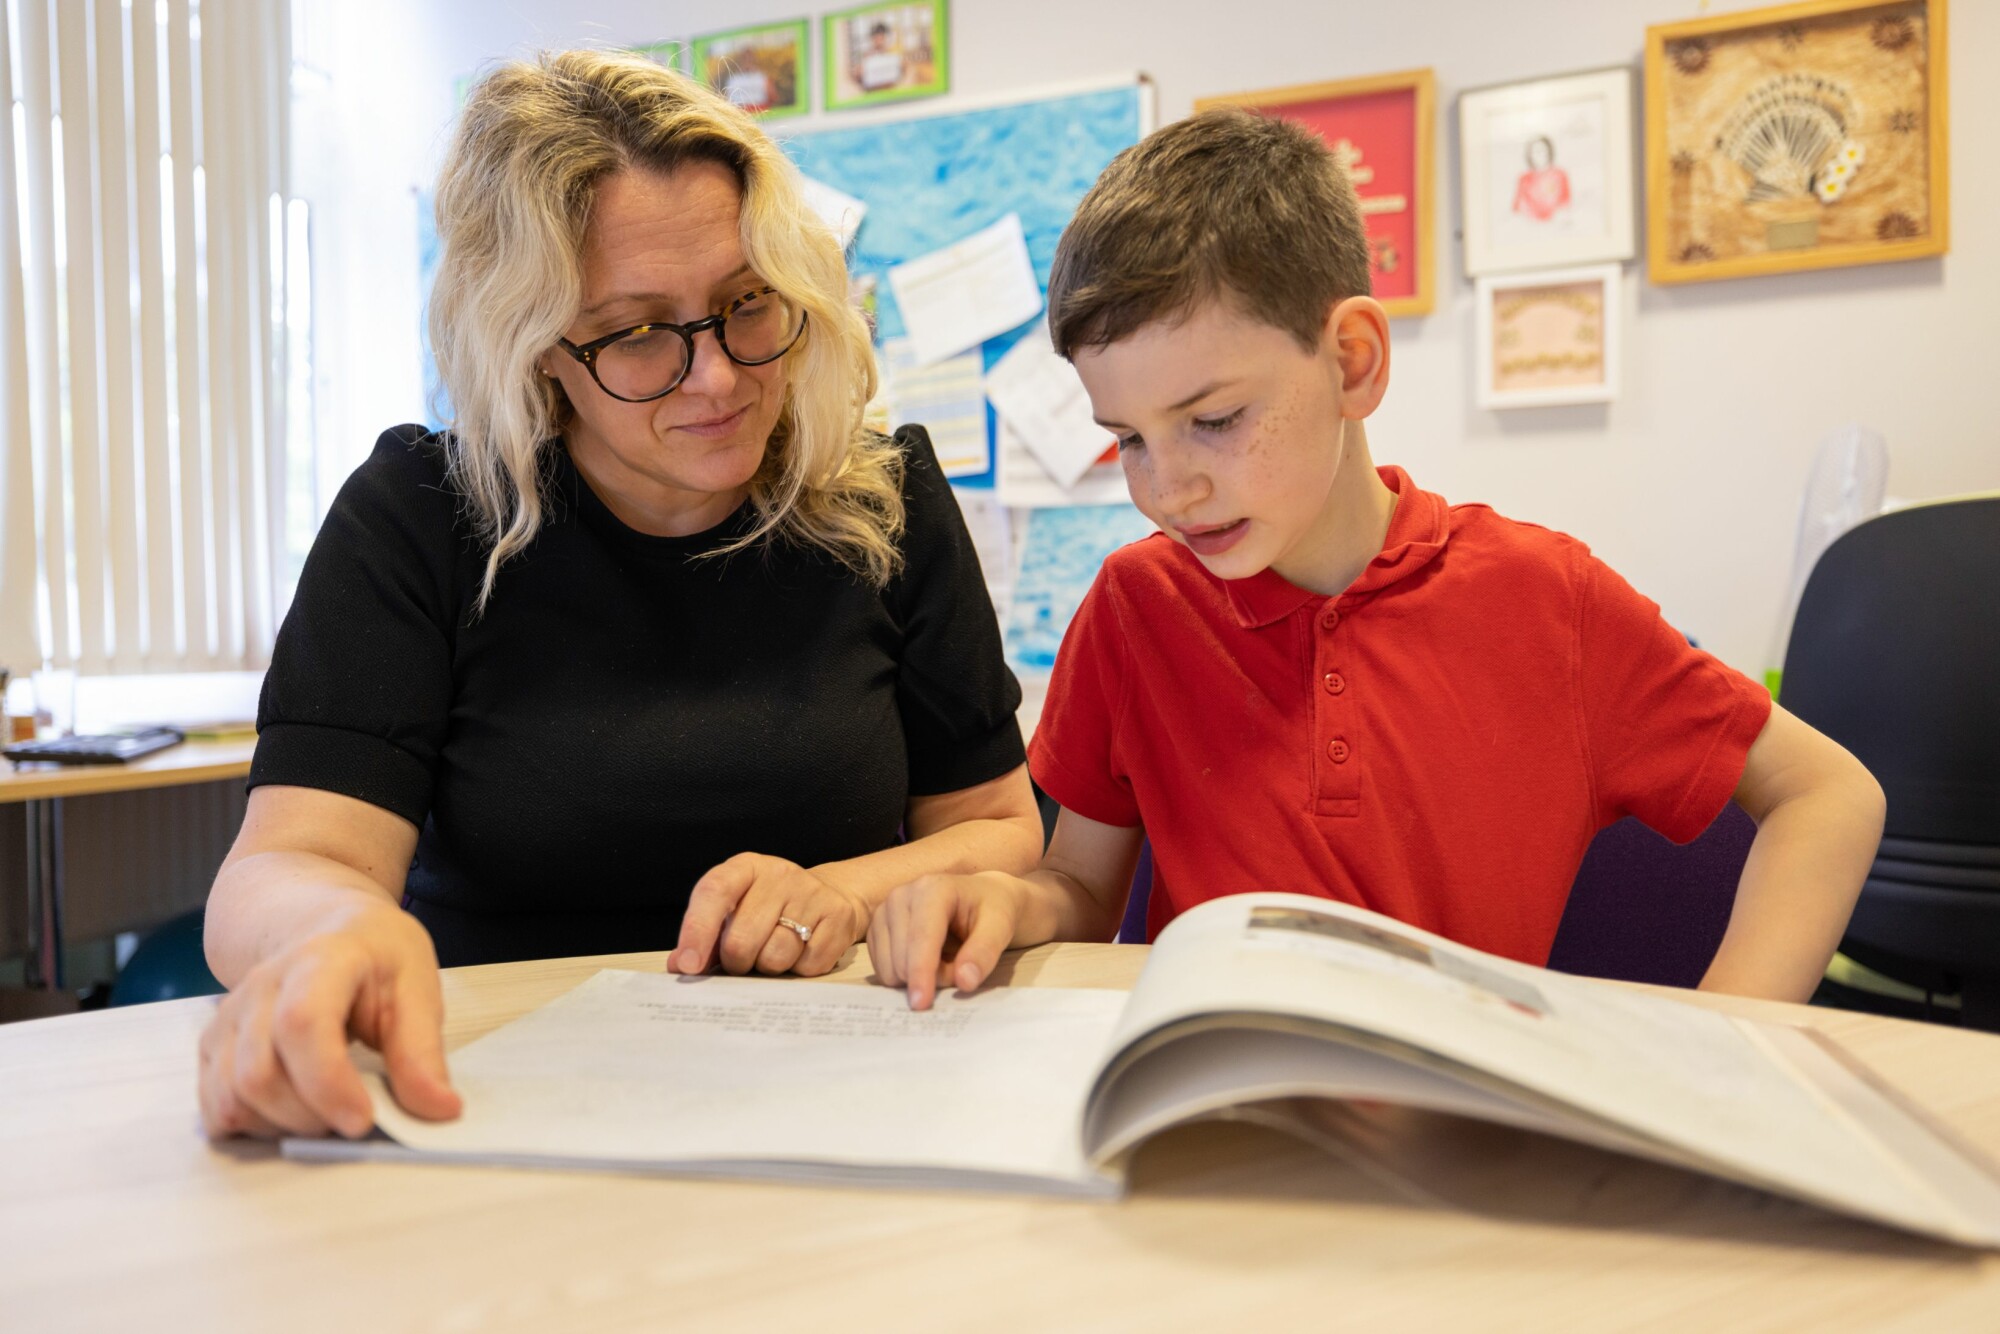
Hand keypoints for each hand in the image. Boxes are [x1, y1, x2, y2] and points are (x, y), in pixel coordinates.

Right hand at [197, 909, 461, 1139]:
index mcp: (320, 961)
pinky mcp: (212, 1047)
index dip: (327, 1083)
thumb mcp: (416, 985)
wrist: (321, 928)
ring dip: (282, 1126)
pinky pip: (215, 1106)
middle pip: (258, 1073)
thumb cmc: (374, 957)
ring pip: (231, 1097)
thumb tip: (441, 1110)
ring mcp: (228, 1018)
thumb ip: (423, 1052)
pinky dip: (253, 1127)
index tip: (363, 1120)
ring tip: (328, 1114)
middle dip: (310, 1117)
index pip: (301, 1023)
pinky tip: (292, 1113)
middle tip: (356, 1119)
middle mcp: (260, 988)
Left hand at [669, 853, 869, 977]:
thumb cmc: (769, 909)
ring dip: (769, 967)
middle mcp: (779, 874)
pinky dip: (799, 969)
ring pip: (775, 958)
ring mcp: (812, 893)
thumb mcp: (735, 910)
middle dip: (737, 963)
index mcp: (745, 867)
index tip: (688, 966)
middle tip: (744, 959)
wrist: (829, 896)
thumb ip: (705, 937)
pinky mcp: (838, 916)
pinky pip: (807, 965)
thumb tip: (681, 966)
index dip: (697, 931)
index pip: (714, 892)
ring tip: (775, 950)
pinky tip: (801, 951)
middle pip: (741, 940)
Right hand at [868, 871, 1029, 1009]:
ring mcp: (884, 911)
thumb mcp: (1001, 927)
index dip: (920, 972)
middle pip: (902, 957)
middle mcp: (901, 895)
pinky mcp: (876, 928)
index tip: (922, 1003)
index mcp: (933, 889)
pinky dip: (904, 976)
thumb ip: (985, 953)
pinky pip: (882, 969)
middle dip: (930, 977)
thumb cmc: (991, 910)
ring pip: (888, 967)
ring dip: (916, 978)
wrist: (979, 897)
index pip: (921, 937)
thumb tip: (964, 981)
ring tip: (943, 960)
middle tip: (958, 967)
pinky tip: (924, 961)